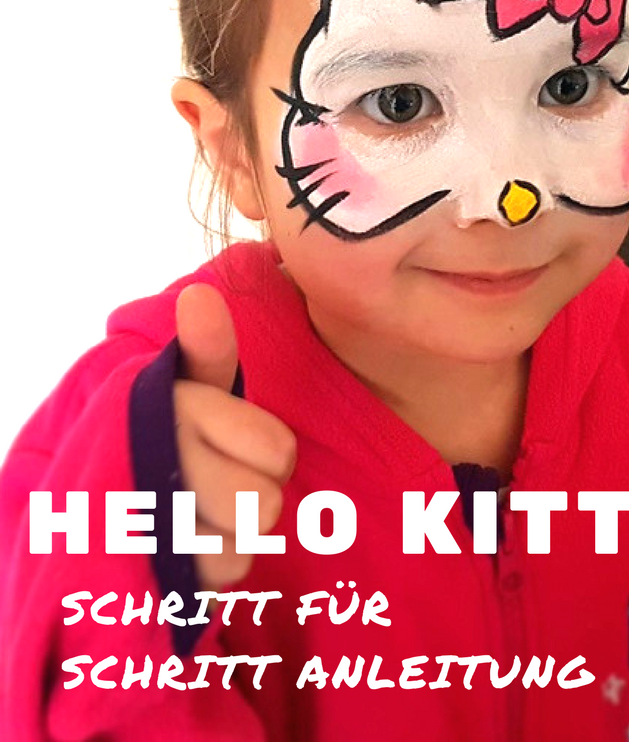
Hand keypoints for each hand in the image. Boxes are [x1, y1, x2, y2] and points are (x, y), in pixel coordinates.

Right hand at [173, 283, 296, 590]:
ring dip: (233, 536)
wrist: (100, 491)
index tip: (233, 439)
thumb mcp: (189, 384)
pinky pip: (219, 581)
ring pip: (243, 549)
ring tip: (200, 515)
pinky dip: (212, 568)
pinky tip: (190, 547)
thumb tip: (202, 296)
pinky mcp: (149, 572)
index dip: (270, 452)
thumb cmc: (170, 429)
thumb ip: (208, 348)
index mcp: (175, 407)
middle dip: (255, 497)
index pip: (278, 451)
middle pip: (265, 507)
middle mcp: (159, 462)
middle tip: (221, 482)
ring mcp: (150, 524)